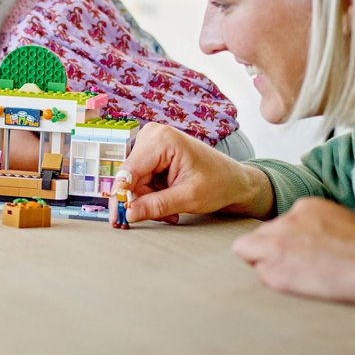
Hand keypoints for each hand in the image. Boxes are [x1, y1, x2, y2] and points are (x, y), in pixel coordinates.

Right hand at [121, 123, 274, 223]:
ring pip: (134, 182)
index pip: (129, 171)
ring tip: (172, 210)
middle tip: (164, 217)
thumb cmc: (219, 183)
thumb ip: (156, 205)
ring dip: (149, 200)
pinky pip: (141, 180)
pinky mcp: (152, 154)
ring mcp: (151, 143)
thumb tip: (128, 214)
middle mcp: (152, 136)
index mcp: (162, 139)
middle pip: (130, 177)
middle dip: (143, 200)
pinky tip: (169, 201)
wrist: (235, 180)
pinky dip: (152, 195)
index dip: (122, 196)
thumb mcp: (188, 198)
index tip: (119, 218)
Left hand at [233, 198, 354, 313]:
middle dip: (270, 253)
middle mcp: (284, 221)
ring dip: (269, 267)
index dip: (285, 242)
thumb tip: (305, 245)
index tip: (301, 254)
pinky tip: (303, 286)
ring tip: (302, 278)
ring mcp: (276, 243)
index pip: (278, 225)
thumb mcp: (340, 223)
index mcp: (304, 207)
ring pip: (251, 254)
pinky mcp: (274, 269)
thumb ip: (315, 229)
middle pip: (259, 237)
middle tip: (298, 269)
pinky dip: (277, 283)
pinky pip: (262, 275)